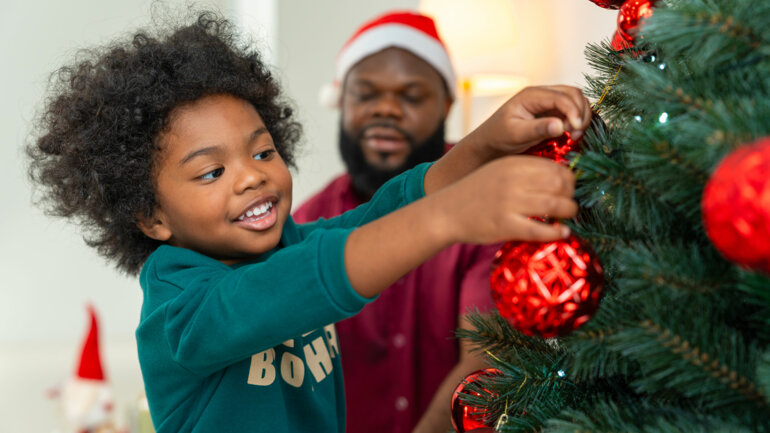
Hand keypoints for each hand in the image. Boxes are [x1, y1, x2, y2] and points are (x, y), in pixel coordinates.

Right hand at [431, 155, 576, 244]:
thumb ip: (524, 171)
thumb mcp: (498, 171)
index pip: (555, 167)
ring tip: (568, 216)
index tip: (569, 188)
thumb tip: (559, 178)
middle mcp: (514, 181)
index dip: (569, 178)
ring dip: (569, 211)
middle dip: (571, 194)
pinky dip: (557, 232)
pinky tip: (563, 232)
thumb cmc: (475, 192)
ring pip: (556, 205)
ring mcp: (510, 203)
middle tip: (570, 202)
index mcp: (514, 164)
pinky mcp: (506, 226)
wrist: (446, 212)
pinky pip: (541, 230)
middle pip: (560, 183)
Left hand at [463, 85, 592, 158]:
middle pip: (572, 93)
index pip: (560, 97)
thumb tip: (560, 125)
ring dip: (581, 116)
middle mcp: (541, 94)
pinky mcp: (552, 111)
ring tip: (573, 135)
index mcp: (530, 95)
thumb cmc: (499, 137)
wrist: (490, 142)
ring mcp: (547, 101)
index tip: (576, 130)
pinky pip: (571, 110)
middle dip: (580, 112)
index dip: (573, 111)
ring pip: (575, 100)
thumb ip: (538, 129)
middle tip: (576, 134)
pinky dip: (577, 120)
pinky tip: (572, 133)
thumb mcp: (516, 134)